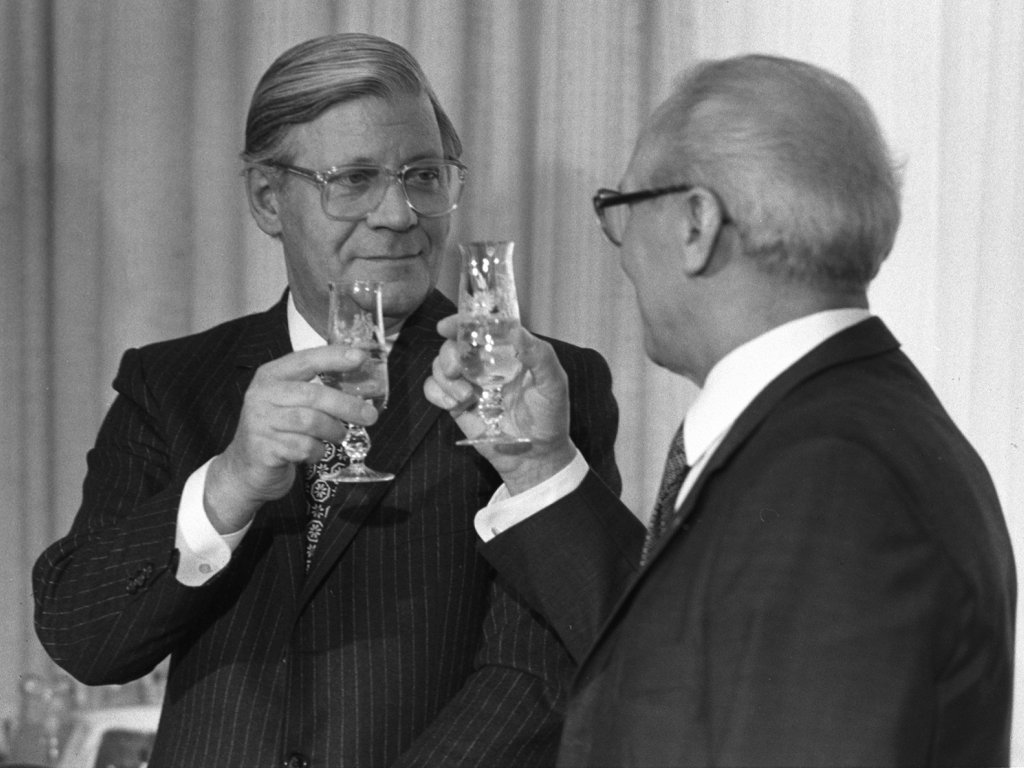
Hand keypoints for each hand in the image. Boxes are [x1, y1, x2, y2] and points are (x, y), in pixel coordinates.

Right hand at [204, 345, 378, 532]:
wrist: (245, 469)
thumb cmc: (277, 431)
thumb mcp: (290, 403)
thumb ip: (317, 391)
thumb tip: (362, 384)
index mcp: (271, 376)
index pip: (305, 359)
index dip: (334, 357)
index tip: (361, 358)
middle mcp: (262, 395)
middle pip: (313, 395)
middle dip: (347, 405)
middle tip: (370, 415)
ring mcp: (260, 422)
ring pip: (311, 422)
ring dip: (333, 430)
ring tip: (338, 435)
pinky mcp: (263, 449)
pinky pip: (303, 448)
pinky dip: (317, 451)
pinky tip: (314, 452)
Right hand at [424, 315, 575, 493]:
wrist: (537, 457)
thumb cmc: (550, 417)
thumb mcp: (553, 383)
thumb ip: (539, 355)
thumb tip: (516, 330)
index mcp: (507, 353)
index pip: (480, 328)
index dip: (461, 322)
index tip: (447, 326)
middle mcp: (485, 365)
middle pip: (453, 345)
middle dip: (449, 354)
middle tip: (457, 370)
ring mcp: (469, 384)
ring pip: (440, 366)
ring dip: (445, 378)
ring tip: (466, 398)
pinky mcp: (457, 405)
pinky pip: (433, 389)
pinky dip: (438, 394)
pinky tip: (456, 406)